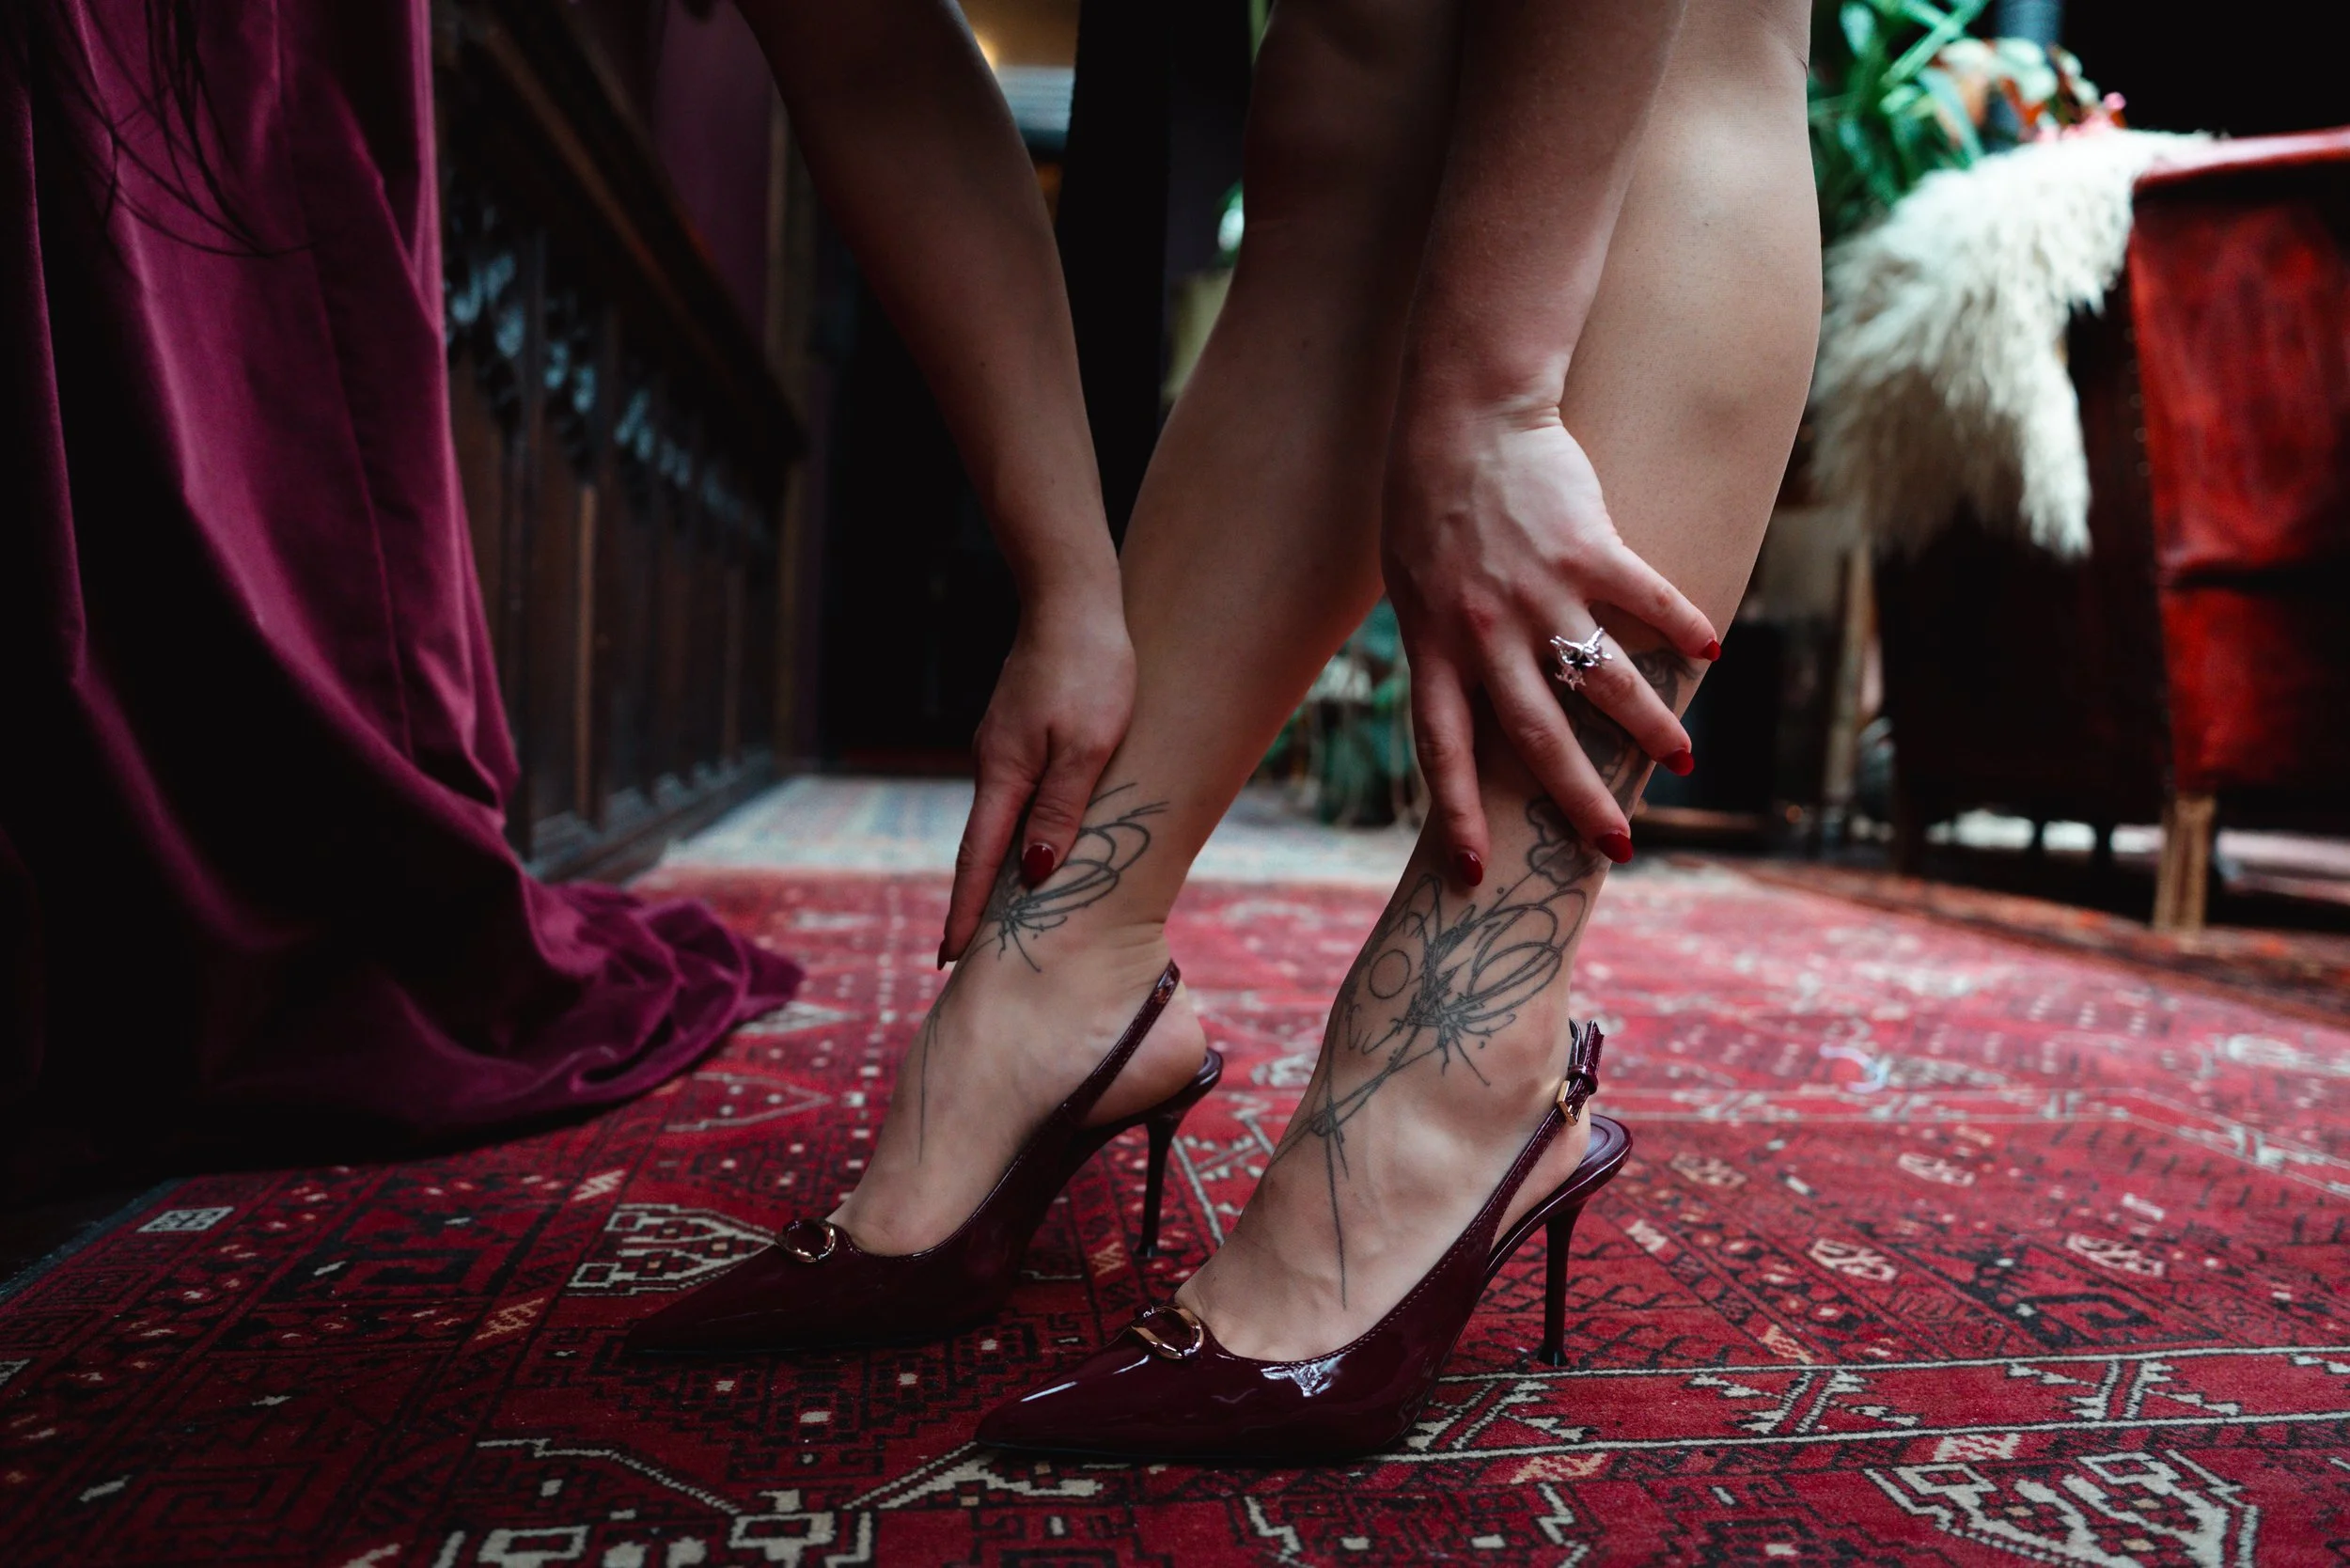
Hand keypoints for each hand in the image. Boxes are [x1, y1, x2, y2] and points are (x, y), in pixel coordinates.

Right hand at [941, 594, 1136, 962]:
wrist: (1073, 599)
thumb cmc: (1091, 670)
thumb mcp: (1087, 748)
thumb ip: (1060, 811)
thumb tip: (1034, 875)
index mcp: (1005, 774)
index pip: (978, 860)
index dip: (965, 910)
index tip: (948, 955)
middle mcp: (993, 763)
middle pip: (981, 845)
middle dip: (973, 899)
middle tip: (963, 950)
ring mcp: (1002, 744)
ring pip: (999, 815)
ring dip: (997, 863)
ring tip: (1000, 908)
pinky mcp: (1017, 728)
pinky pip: (1014, 790)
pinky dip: (1014, 826)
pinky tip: (1029, 837)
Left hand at [1382, 402, 1717, 879]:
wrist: (1465, 414)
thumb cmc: (1429, 504)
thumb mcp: (1413, 588)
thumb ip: (1442, 648)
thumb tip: (1470, 707)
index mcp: (1435, 646)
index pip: (1443, 750)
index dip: (1457, 814)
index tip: (1473, 875)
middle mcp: (1486, 632)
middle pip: (1538, 738)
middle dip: (1580, 802)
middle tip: (1618, 849)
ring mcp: (1539, 591)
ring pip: (1604, 682)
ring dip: (1649, 728)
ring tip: (1682, 760)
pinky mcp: (1589, 547)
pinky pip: (1647, 600)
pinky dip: (1684, 627)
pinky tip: (1710, 651)